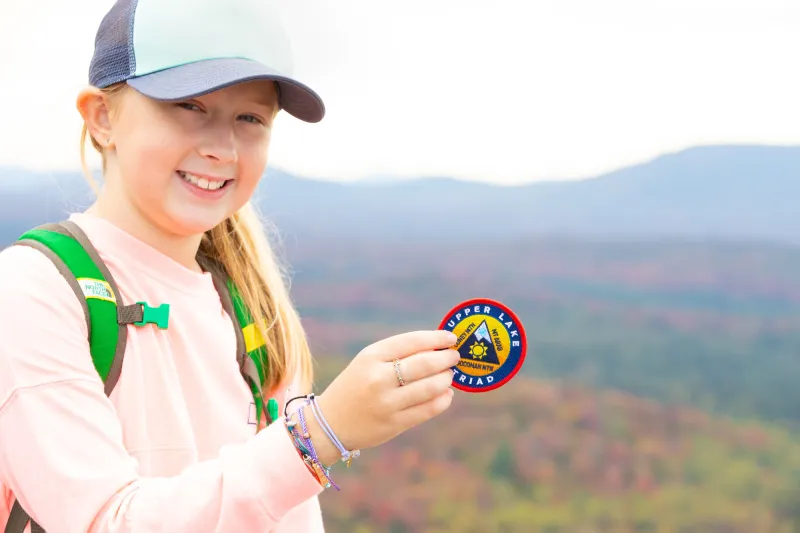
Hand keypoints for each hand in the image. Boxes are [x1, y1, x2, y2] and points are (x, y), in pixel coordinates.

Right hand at [303, 330, 458, 465]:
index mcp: (371, 356)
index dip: (436, 338)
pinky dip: (443, 400)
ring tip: (449, 376)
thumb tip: (437, 347)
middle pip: (424, 364)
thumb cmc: (356, 385)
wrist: (330, 423)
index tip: (451, 338)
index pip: (411, 341)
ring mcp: (386, 403)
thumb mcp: (368, 362)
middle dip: (446, 359)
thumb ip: (399, 354)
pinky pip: (428, 410)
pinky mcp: (394, 424)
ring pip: (430, 387)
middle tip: (454, 357)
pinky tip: (446, 394)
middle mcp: (378, 378)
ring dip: (446, 379)